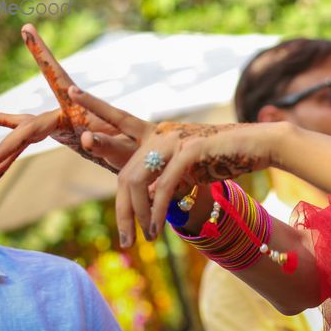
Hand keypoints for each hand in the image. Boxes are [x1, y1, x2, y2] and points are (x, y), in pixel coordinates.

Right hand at [0, 23, 132, 177]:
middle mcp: (65, 110)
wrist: (140, 155)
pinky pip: (28, 144)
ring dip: (4, 149)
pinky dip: (12, 158)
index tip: (29, 30)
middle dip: (6, 127)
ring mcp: (58, 122)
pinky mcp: (56, 132)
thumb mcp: (124, 147)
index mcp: (81, 106)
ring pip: (23, 132)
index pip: (58, 78)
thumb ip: (106, 142)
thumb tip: (84, 138)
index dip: (43, 55)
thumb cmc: (135, 148)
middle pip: (30, 121)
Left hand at [68, 84, 279, 245]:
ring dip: (138, 215)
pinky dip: (157, 210)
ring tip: (145, 239)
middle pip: (125, 171)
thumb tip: (150, 199)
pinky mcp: (189, 150)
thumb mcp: (190, 169)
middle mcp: (161, 132)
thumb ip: (166, 178)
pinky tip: (157, 226)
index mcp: (158, 132)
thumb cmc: (226, 158)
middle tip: (125, 241)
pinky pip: (162, 185)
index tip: (71, 89)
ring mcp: (174, 139)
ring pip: (138, 180)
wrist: (258, 145)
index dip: (95, 105)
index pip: (119, 118)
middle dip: (121, 210)